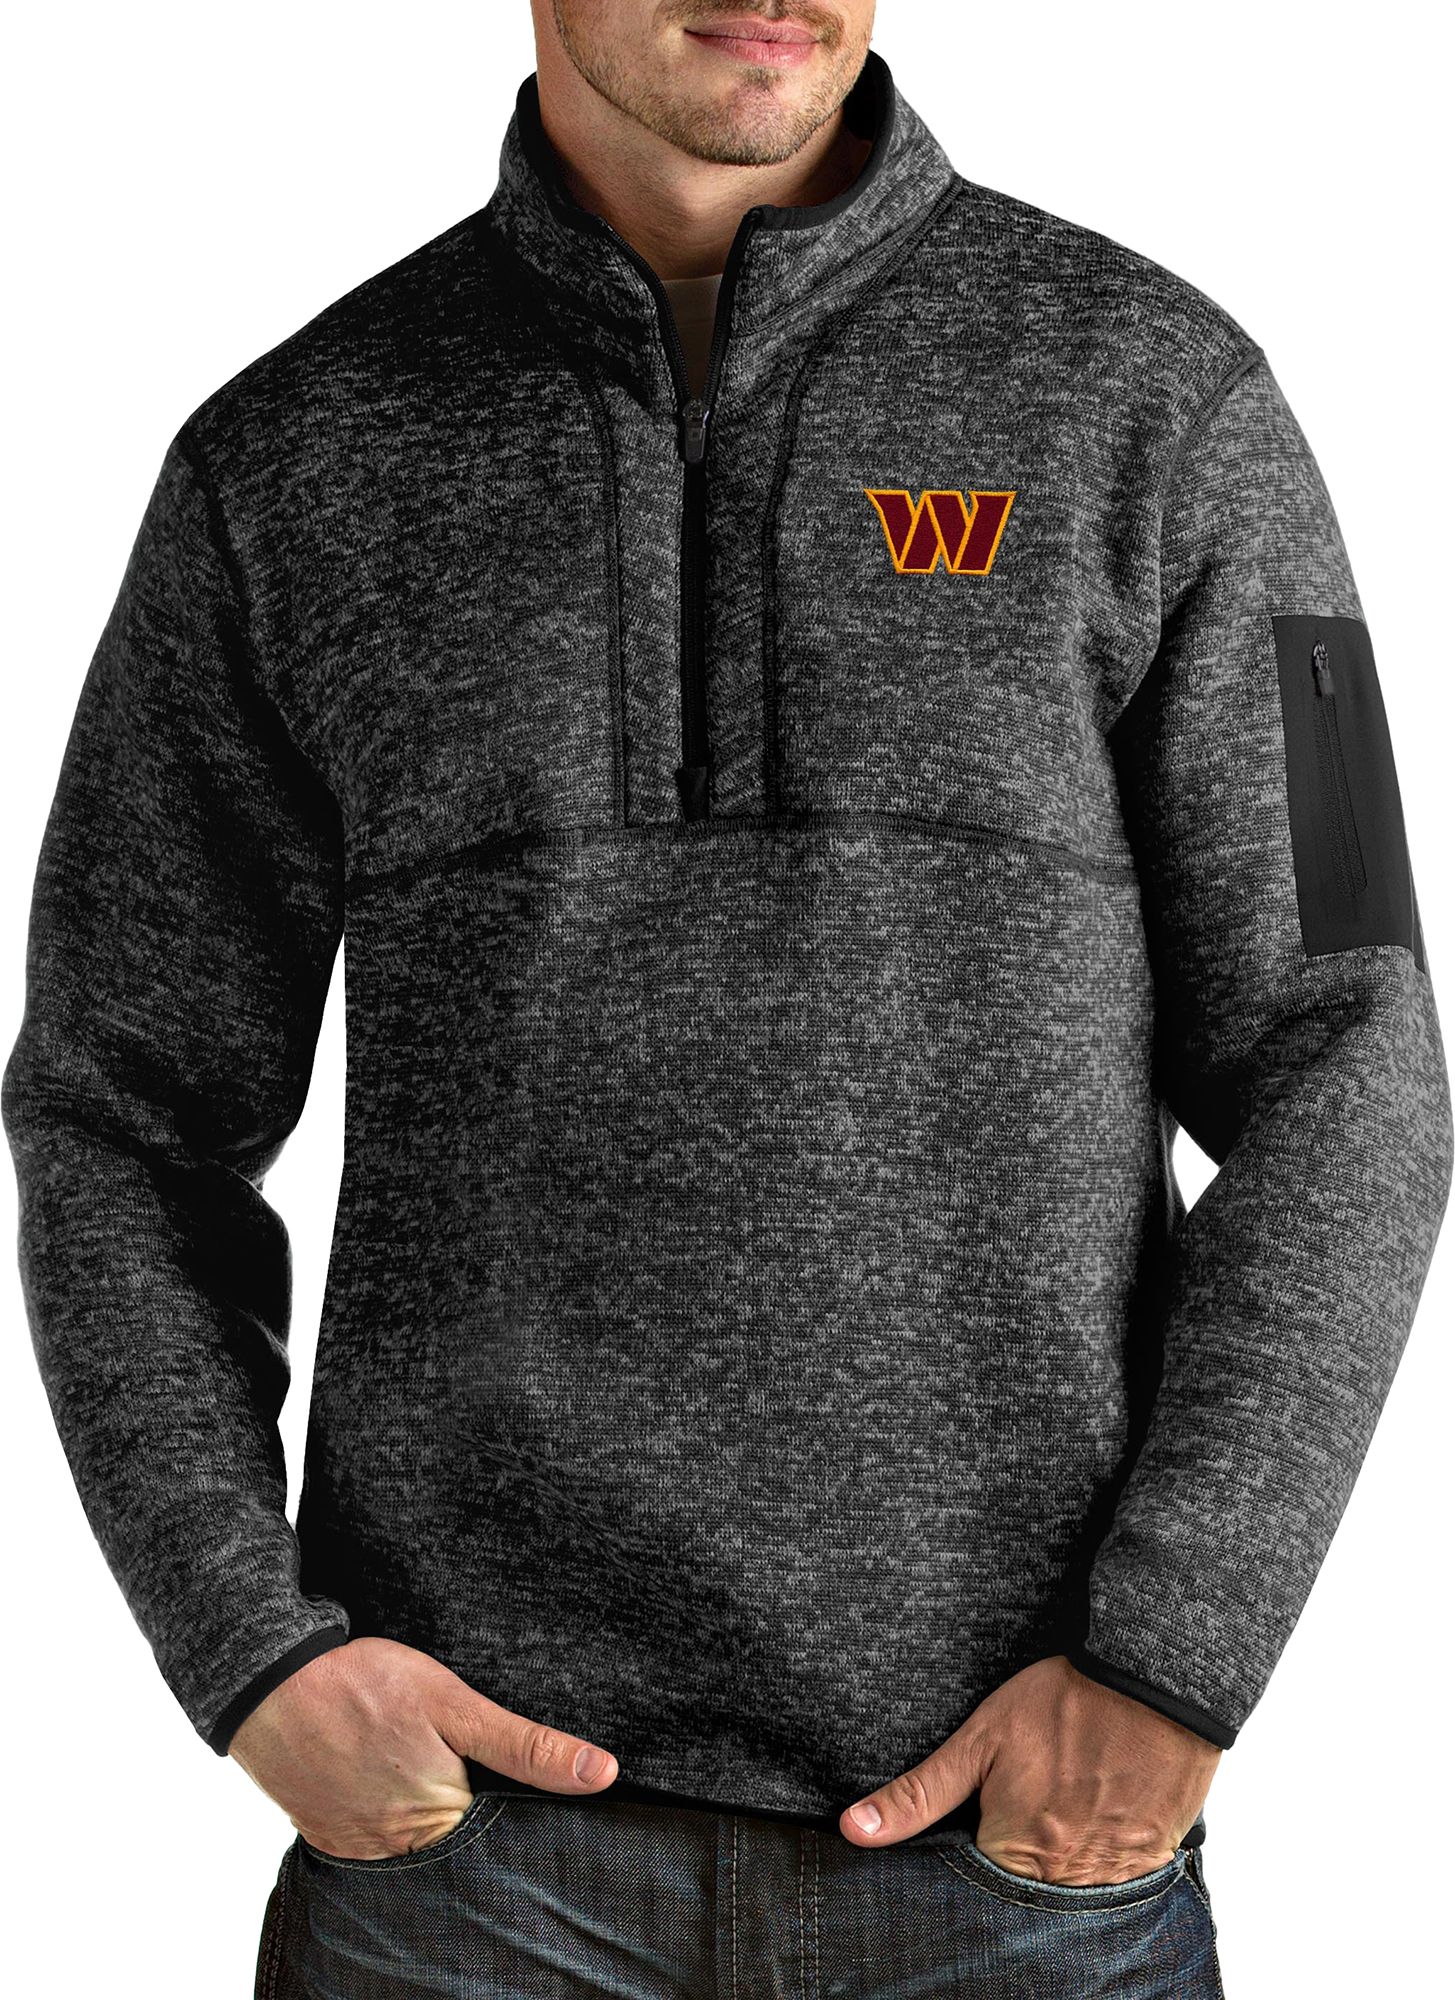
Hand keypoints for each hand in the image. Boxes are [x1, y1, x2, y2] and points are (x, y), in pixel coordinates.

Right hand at [228, 1636, 617, 1858]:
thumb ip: (527, 1745)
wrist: (267, 1682)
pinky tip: (392, 1778)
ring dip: (431, 1816)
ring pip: (418, 1844)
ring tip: (429, 1769)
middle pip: (460, 1844)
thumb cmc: (363, 1685)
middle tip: (469, 1765)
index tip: (527, 1787)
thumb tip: (601, 1774)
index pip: (503, 1838)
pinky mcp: (328, 1837)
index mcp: (440, 1820)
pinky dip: (390, 1816)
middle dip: (476, 1814)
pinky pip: (375, 1839)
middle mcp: (399, 1849)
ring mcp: (359, 1848)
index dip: (522, 1814)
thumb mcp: (455, 1703)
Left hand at [837, 1655, 1219, 1882]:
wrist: (1149, 1680)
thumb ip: (918, 1794)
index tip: (978, 1827)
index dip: (970, 1857)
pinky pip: (1117, 1884)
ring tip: (1061, 1812)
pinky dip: (1102, 1860)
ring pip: (1071, 1893)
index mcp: (1015, 1850)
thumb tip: (853, 1830)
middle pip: (1024, 1895)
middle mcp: (1064, 1876)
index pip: (974, 1888)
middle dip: (1015, 1864)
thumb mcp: (978, 1739)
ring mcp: (1113, 1873)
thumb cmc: (1062, 1702)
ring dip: (1060, 1865)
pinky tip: (1096, 1819)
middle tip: (1026, 1810)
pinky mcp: (1149, 1859)